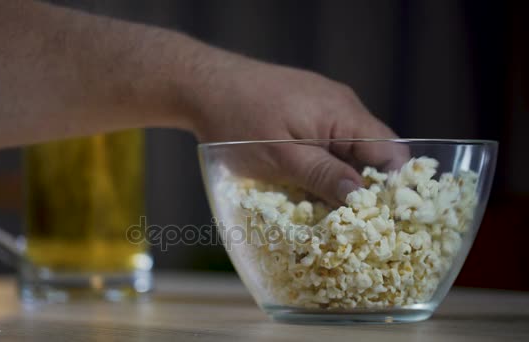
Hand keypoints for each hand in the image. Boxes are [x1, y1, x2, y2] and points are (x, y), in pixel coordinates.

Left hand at [189, 56, 407, 205]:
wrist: (206, 86)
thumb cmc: (238, 121)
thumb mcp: (282, 158)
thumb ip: (323, 175)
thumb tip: (361, 197)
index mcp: (343, 114)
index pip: (392, 152)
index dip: (390, 186)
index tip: (376, 217)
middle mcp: (341, 106)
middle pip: (372, 153)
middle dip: (363, 187)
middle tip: (345, 220)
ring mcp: (324, 106)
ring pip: (348, 150)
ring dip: (339, 177)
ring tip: (322, 206)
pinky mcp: (307, 110)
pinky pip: (328, 141)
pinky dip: (322, 164)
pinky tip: (305, 182)